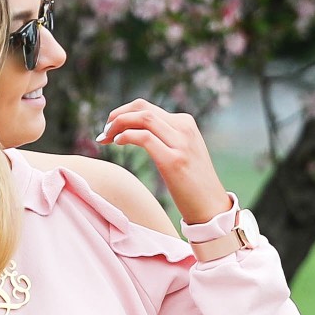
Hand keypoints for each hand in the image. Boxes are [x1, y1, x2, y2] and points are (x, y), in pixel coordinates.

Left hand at [95, 98, 230, 229]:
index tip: (110, 129)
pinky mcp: (174, 161)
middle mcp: (184, 128)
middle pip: (142, 108)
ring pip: (143, 118)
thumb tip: (136, 133)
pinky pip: (144, 138)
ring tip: (106, 138)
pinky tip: (117, 143)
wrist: (211, 207)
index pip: (147, 108)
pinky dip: (126, 136)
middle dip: (117, 116)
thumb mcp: (182, 151)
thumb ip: (166, 138)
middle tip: (103, 132)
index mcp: (185, 123)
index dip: (123, 114)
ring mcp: (180, 143)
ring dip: (118, 124)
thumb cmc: (192, 183)